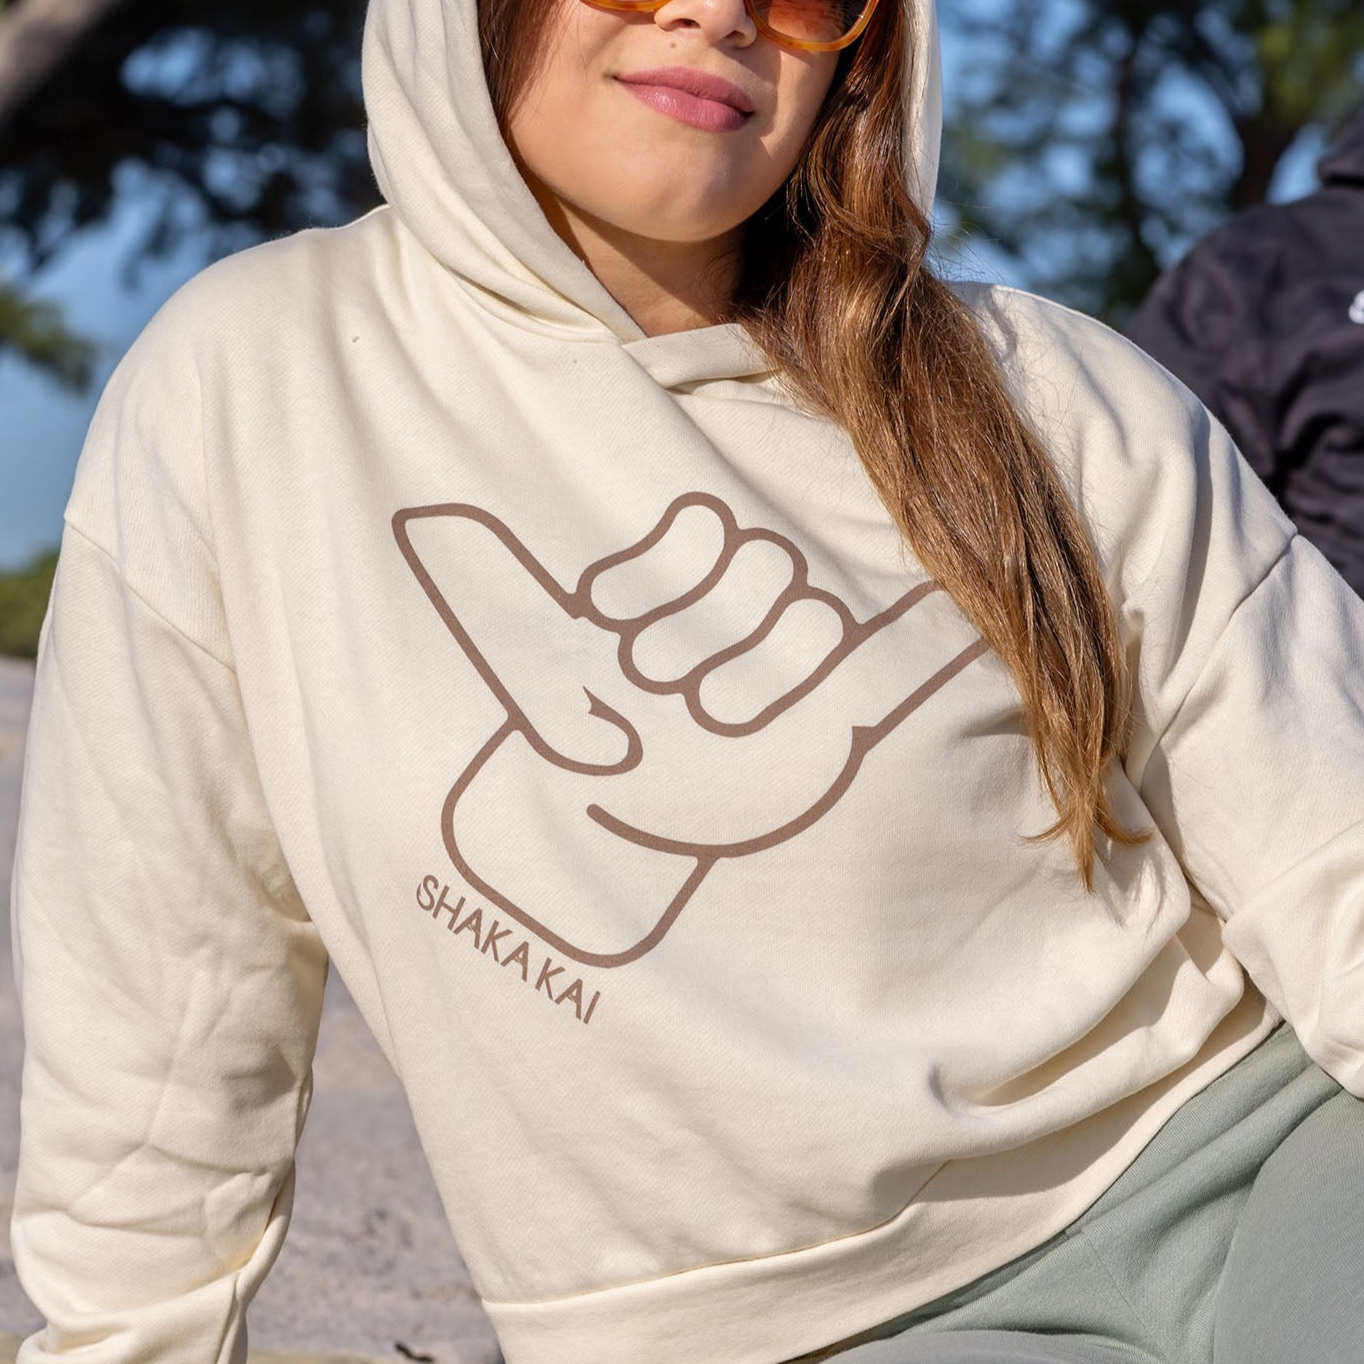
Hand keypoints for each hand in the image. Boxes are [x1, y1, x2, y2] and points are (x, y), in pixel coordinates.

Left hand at [394, 492, 985, 965]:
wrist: (624, 847)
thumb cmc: (576, 743)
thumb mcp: (528, 668)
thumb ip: (490, 590)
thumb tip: (419, 517)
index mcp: (684, 584)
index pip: (706, 528)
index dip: (664, 577)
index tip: (613, 631)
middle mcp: (745, 615)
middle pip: (761, 562)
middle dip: (704, 625)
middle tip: (656, 687)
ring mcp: (795, 666)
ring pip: (810, 614)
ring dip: (754, 674)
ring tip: (709, 726)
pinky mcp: (838, 722)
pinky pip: (899, 671)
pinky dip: (923, 651)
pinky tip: (943, 639)